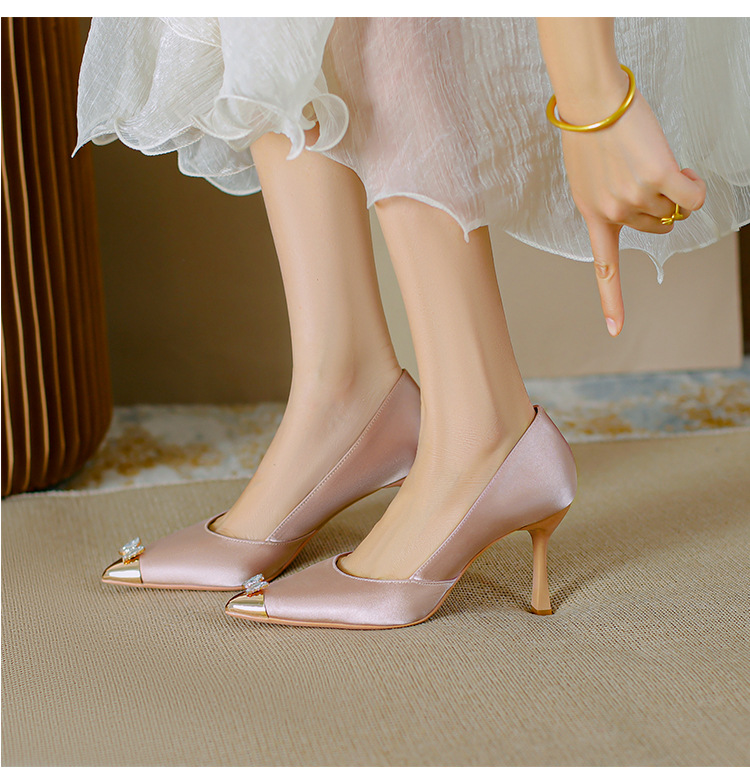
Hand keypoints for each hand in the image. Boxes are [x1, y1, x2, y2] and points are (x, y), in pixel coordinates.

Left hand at [557, 86, 706, 335]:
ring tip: (652, 161)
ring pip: (674, 210)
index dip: (611, 301)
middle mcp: (613, 213)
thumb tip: (639, 210)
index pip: (604, 267)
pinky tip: (683, 170)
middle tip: (645, 174)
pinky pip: (693, 197)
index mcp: (591, 215)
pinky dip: (696, 187)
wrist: (590, 101)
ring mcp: (635, 199)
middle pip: (655, 227)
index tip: (614, 331)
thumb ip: (608, 201)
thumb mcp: (587, 177)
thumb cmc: (589, 132)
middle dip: (659, 207)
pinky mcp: (658, 178)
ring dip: (675, 191)